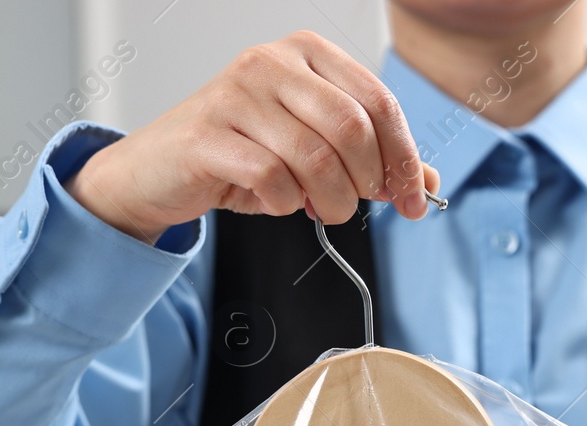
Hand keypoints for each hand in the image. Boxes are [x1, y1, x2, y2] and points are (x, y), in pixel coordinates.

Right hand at [65, 30, 438, 241]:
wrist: (160, 170)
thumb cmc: (241, 154)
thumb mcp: (314, 150)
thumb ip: (370, 160)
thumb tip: (426, 183)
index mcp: (306, 53)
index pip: (379, 102)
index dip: (404, 158)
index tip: (411, 199)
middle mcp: (271, 62)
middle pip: (353, 129)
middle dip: (367, 182)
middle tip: (356, 205)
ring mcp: (236, 94)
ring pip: (316, 158)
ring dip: (330, 201)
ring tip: (319, 210)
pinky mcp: (208, 133)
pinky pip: (272, 179)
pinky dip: (286, 204)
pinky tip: (278, 202)